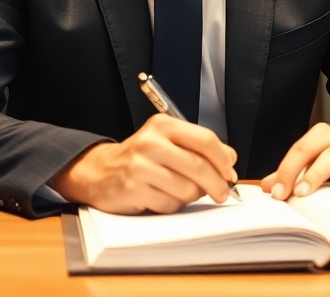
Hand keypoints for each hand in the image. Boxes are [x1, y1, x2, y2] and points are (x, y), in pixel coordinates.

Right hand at [49, 114, 237, 213]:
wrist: (99, 171)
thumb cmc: (140, 157)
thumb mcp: (167, 141)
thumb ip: (198, 147)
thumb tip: (230, 158)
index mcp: (162, 125)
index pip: (205, 139)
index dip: (223, 159)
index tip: (230, 172)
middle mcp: (150, 142)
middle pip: (199, 166)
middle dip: (217, 184)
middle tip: (221, 193)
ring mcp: (140, 166)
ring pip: (187, 189)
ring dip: (191, 196)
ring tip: (180, 191)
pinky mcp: (133, 189)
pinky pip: (169, 204)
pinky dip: (172, 205)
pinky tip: (162, 197)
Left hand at [260, 122, 329, 200]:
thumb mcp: (319, 168)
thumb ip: (294, 175)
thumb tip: (268, 186)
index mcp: (322, 135)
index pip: (298, 149)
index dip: (284, 170)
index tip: (275, 193)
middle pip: (312, 148)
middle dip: (295, 170)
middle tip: (286, 193)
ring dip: (317, 174)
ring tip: (304, 192)